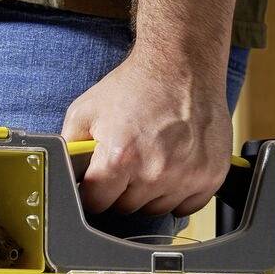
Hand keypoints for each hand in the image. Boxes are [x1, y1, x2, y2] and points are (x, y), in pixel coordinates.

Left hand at [63, 48, 231, 219]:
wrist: (182, 64)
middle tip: (129, 160)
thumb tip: (64, 175)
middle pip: (126, 208)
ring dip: (151, 191)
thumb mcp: (86, 111)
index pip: (96, 203)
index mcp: (120, 158)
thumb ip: (70, 149)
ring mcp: (186, 176)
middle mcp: (155, 172)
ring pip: (156, 209)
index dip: (94, 192)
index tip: (99, 181)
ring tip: (153, 157)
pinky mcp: (209, 176)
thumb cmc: (136, 86)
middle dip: (122, 189)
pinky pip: (186, 206)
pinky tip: (175, 166)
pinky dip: (179, 192)